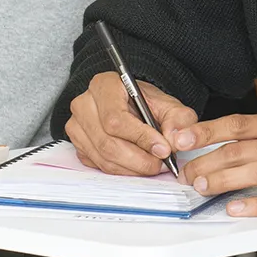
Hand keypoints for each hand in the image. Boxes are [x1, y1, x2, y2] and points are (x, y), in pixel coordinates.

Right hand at [65, 72, 198, 176]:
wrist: (133, 106)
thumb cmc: (146, 104)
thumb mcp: (169, 105)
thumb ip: (178, 120)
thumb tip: (175, 140)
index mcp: (104, 86)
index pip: (116, 118)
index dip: (141, 138)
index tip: (163, 149)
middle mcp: (84, 104)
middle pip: (107, 142)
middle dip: (139, 159)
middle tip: (160, 163)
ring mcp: (77, 126)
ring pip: (104, 158)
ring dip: (132, 168)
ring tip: (153, 164)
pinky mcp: (78, 145)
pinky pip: (99, 166)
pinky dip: (122, 171)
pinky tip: (137, 164)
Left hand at [179, 112, 256, 216]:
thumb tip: (228, 145)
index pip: (238, 125)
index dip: (206, 131)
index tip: (182, 138)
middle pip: (240, 150)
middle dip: (207, 162)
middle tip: (186, 174)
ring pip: (256, 172)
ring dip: (224, 181)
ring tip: (203, 188)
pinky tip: (238, 209)